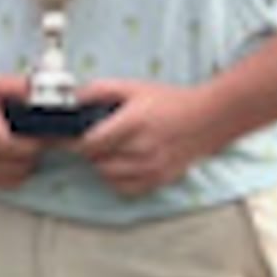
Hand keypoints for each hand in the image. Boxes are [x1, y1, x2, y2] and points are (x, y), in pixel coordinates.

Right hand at [0, 80, 47, 189]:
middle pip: (20, 164)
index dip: (35, 144)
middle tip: (36, 138)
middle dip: (34, 152)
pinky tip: (13, 158)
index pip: (15, 147)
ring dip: (26, 164)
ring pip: (16, 177)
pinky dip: (15, 174)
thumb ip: (17, 87)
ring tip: (24, 147)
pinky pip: (5, 184)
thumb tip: (43, 94)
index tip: (44, 134)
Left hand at [70, 82, 214, 199]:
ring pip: (107, 176)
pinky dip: (117, 179)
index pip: (90, 143)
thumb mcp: (134, 87)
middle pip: (96, 160)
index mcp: (133, 122)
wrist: (208, 119)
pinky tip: (124, 164)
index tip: (68, 136)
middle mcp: (142, 148)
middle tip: (98, 138)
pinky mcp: (158, 180)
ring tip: (113, 150)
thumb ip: (100, 90)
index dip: (74, 140)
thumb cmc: (169, 102)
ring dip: (103, 164)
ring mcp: (151, 168)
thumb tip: (73, 100)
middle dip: (91, 150)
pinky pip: (124, 189)